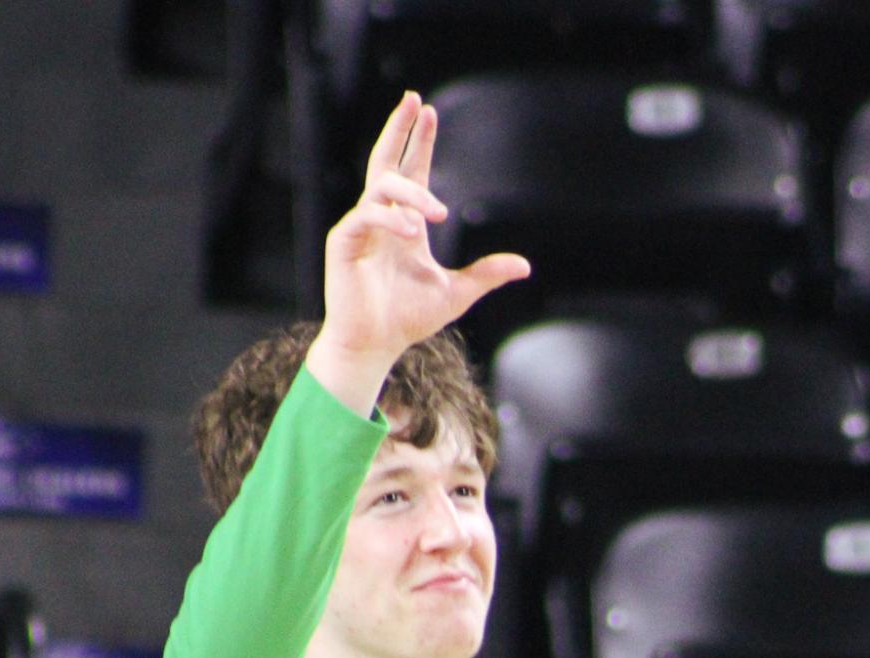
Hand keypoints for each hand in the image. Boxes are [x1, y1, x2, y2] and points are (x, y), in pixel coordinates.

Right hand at [312, 92, 529, 390]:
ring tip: (437, 214)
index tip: (429, 112)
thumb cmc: (408, 318)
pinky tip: (412, 231)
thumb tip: (524, 266)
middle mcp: (381, 219)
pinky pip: (366, 217)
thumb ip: (487, 274)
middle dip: (399, 129)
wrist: (376, 344)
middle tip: (415, 100)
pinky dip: (390, 220)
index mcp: (405, 224)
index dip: (418, 142)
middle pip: (386, 161)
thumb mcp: (458, 292)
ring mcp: (360, 228)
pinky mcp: (344, 242)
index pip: (410, 171)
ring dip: (411, 193)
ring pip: (382, 187)